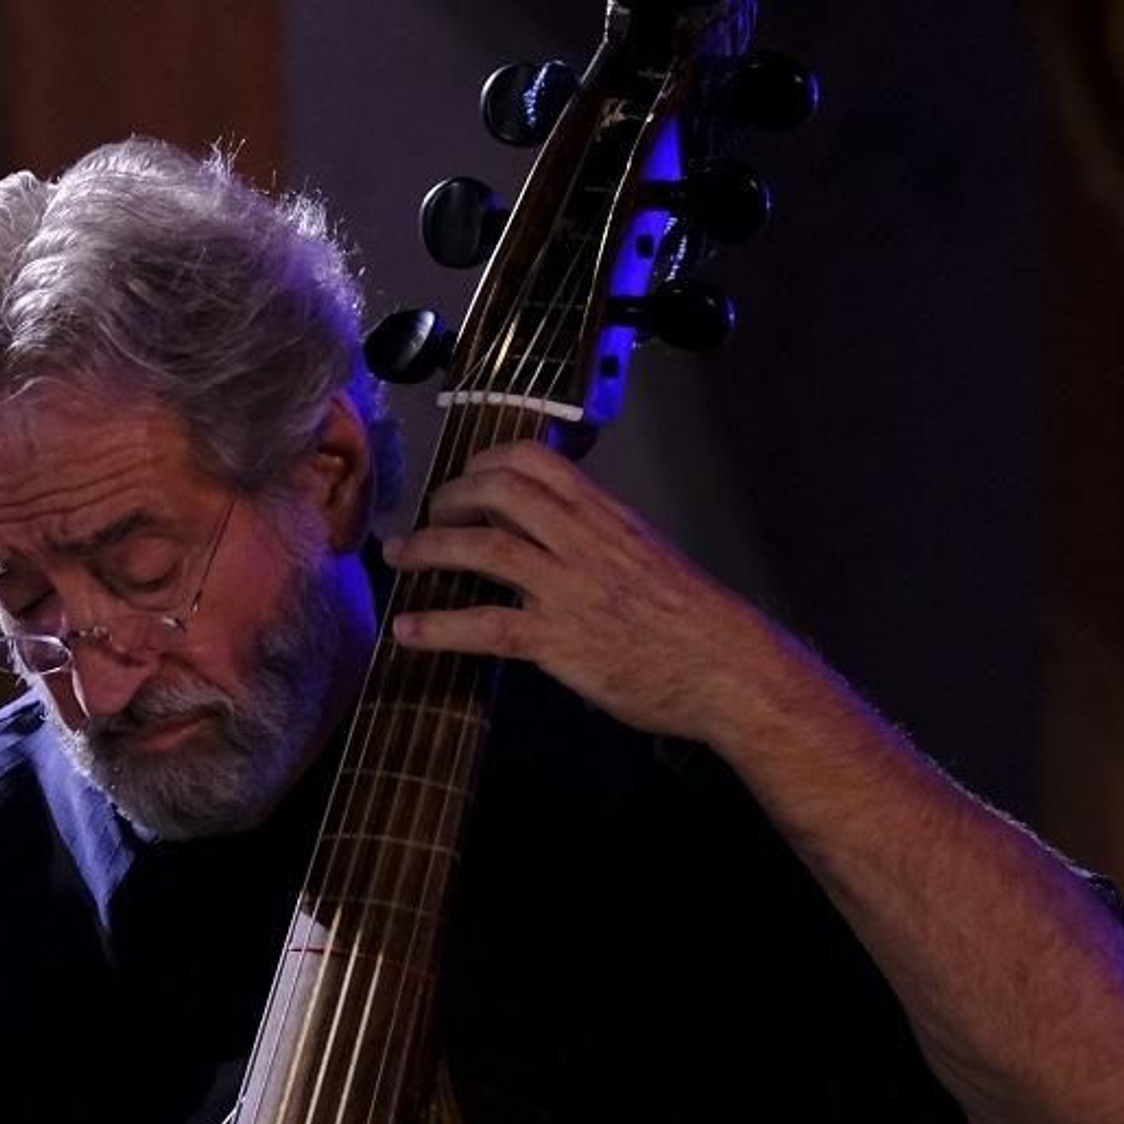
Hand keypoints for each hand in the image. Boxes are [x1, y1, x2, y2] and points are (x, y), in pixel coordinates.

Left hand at [382, 439, 732, 735]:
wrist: (724, 665)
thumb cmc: (691, 614)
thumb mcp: (645, 550)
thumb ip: (596, 533)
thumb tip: (549, 525)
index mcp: (603, 512)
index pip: (532, 458)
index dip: (485, 462)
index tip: (466, 479)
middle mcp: (581, 539)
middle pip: (498, 489)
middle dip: (450, 497)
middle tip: (428, 517)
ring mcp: (568, 588)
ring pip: (484, 547)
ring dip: (429, 548)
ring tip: (398, 557)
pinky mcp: (559, 641)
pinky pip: (486, 627)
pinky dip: (439, 626)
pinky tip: (407, 632)